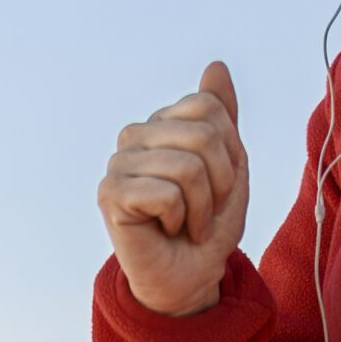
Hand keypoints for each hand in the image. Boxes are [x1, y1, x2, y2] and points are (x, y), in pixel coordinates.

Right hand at [97, 60, 250, 316]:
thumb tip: (215, 65)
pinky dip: (180, 219)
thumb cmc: (207, 223)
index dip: (229, 153)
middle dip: (220, 182)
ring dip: (202, 207)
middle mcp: (135, 136)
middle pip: (203, 135)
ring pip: (188, 166)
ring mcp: (119, 163)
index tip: (217, 184)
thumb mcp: (230, 165)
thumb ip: (222, 115)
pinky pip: (167, 193)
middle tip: (204, 210)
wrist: (190, 276)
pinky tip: (166, 230)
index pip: (210, 108)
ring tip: (187, 222)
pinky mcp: (110, 193)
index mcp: (162, 124)